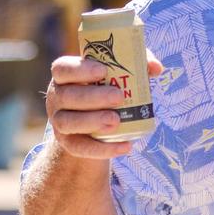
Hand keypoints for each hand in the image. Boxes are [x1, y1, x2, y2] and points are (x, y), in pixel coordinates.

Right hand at [45, 51, 163, 158]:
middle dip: (93, 97)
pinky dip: (102, 149)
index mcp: (66, 76)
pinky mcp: (67, 142)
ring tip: (116, 121)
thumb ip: (138, 65)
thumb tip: (156, 68)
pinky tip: (124, 146)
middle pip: (67, 96)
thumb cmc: (108, 88)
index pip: (63, 68)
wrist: (94, 124)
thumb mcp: (120, 74)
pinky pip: (79, 148)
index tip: (103, 71)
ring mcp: (59, 121)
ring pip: (67, 122)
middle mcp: (58, 97)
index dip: (80, 69)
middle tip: (118, 97)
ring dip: (92, 122)